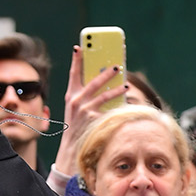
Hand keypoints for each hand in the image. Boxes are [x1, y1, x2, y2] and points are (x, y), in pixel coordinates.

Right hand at [51, 45, 126, 177]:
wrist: (71, 149)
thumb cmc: (76, 126)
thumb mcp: (75, 108)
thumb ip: (84, 94)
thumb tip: (102, 79)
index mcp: (70, 95)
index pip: (73, 73)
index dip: (76, 60)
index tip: (80, 47)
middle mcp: (76, 101)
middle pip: (93, 82)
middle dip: (106, 73)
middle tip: (117, 66)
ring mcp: (85, 111)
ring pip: (104, 96)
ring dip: (116, 89)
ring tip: (125, 84)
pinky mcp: (94, 121)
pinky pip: (109, 110)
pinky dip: (117, 106)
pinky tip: (125, 102)